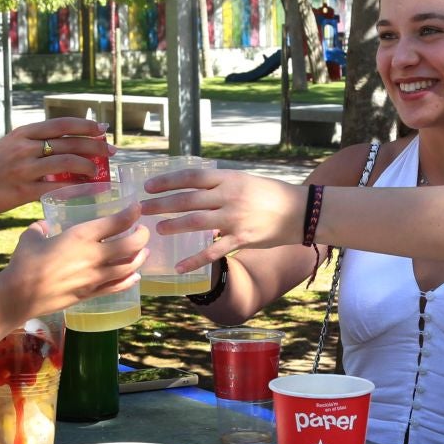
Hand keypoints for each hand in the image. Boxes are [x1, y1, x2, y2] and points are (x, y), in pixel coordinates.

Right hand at [0, 118, 113, 237]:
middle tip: (110, 150)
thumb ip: (35, 143)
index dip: (85, 125)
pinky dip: (77, 188)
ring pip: (66, 163)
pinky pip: (58, 187)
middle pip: (68, 143)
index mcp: (23, 133)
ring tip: (99, 171)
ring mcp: (24, 169)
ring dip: (88, 166)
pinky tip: (89, 189)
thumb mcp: (10, 146)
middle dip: (94, 146)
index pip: (61, 124)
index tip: (102, 128)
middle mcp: (25, 147)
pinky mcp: (24, 190)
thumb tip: (68, 144)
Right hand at [0, 210, 147, 317]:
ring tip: (143, 252)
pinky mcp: (91, 293)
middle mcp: (93, 256)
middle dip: (142, 236)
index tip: (137, 208)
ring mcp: (95, 277)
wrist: (19, 295)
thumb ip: (41, 228)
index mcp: (80, 236)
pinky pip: (117, 286)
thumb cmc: (24, 263)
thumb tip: (44, 225)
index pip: (116, 222)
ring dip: (140, 258)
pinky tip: (135, 276)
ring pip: (129, 267)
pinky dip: (130, 280)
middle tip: (142, 230)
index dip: (131, 213)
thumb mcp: (31, 237)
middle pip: (131, 245)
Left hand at [139, 168, 306, 269]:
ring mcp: (235, 218)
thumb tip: (193, 187)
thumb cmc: (271, 194)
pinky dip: (195, 260)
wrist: (301, 211)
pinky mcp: (242, 239)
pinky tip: (180, 267)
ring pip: (197, 222)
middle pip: (188, 199)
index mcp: (228, 179)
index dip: (167, 181)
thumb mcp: (244, 181)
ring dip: (174, 226)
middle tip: (142, 208)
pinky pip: (214, 251)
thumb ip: (220, 185)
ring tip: (158, 230)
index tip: (148, 186)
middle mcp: (229, 196)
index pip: (191, 177)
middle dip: (162, 204)